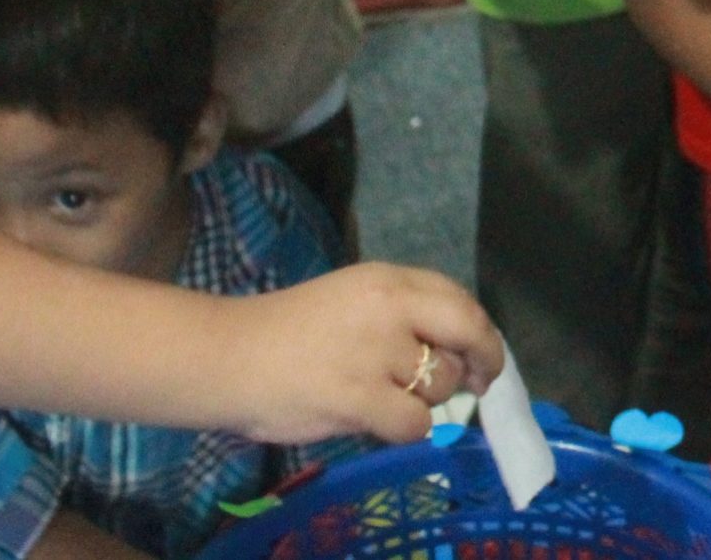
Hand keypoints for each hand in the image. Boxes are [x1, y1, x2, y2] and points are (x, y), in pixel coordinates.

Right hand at [220, 263, 501, 444]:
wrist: (226, 356)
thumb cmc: (285, 332)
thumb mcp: (350, 299)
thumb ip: (401, 315)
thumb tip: (456, 350)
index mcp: (387, 280)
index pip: (459, 299)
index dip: (479, 331)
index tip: (481, 355)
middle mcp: (389, 308)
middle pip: (468, 331)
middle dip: (484, 360)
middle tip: (478, 384)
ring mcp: (375, 352)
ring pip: (439, 385)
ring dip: (424, 400)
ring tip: (383, 398)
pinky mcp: (358, 396)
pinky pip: (413, 424)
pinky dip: (405, 430)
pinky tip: (378, 422)